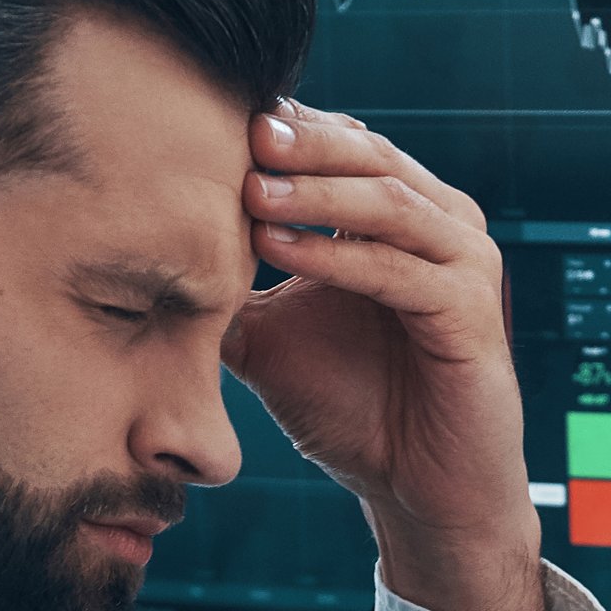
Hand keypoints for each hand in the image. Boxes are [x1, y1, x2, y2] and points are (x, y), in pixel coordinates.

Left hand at [226, 102, 544, 610]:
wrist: (415, 492)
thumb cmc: (352, 409)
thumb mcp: (269, 337)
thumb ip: (226, 288)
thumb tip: (138, 252)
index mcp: (400, 214)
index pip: (345, 145)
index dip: (286, 130)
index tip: (216, 119)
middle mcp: (442, 224)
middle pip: (372, 155)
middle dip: (304, 143)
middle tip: (241, 133)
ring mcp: (464, 264)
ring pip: (389, 203)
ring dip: (318, 191)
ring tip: (252, 187)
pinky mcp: (472, 313)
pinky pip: (400, 271)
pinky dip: (337, 256)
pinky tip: (280, 247)